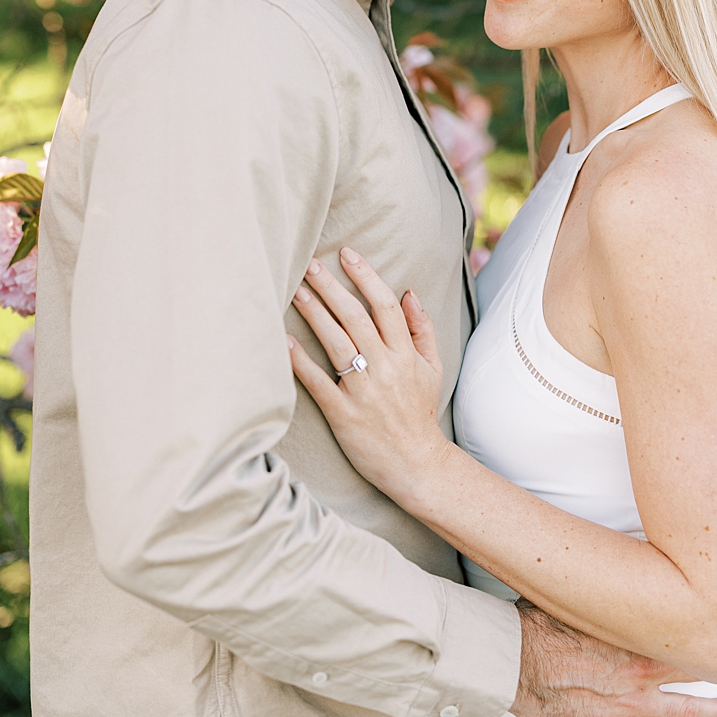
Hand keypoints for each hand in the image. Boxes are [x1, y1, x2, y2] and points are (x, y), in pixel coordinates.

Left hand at [287, 249, 448, 501]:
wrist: (416, 462)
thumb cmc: (420, 413)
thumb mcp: (433, 367)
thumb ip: (421, 329)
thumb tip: (409, 293)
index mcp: (406, 353)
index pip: (385, 304)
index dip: (366, 276)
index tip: (347, 254)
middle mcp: (384, 367)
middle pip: (355, 318)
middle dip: (331, 288)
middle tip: (309, 264)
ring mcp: (363, 390)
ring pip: (336, 343)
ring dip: (314, 314)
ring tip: (296, 291)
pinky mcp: (343, 413)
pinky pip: (318, 382)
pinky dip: (300, 362)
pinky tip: (284, 342)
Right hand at [512, 599, 716, 716]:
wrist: (514, 660)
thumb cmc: (542, 627)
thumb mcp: (585, 599)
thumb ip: (612, 594)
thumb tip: (626, 567)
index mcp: (639, 637)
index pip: (688, 634)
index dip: (709, 633)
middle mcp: (641, 672)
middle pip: (693, 672)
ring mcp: (628, 703)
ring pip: (683, 711)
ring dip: (710, 713)